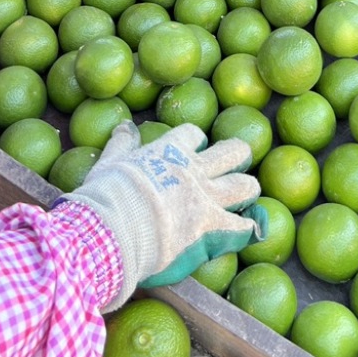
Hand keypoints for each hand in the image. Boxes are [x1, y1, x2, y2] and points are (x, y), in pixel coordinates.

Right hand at [66, 122, 263, 309]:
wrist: (112, 231)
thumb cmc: (106, 196)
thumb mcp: (109, 162)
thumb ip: (121, 143)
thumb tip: (125, 125)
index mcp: (170, 150)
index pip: (194, 133)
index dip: (196, 141)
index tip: (194, 149)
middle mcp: (194, 170)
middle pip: (232, 152)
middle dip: (238, 156)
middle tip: (237, 163)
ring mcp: (206, 199)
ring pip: (245, 186)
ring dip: (247, 190)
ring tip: (246, 196)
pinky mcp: (212, 229)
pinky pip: (243, 227)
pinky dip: (249, 228)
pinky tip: (251, 230)